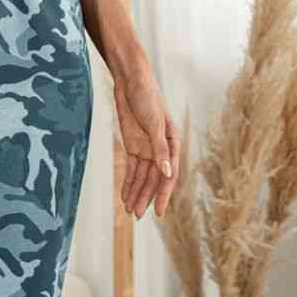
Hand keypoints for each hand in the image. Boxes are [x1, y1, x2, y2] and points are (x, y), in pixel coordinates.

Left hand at [112, 62, 178, 218]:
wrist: (131, 81)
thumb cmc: (148, 97)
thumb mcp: (154, 123)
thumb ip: (160, 149)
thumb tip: (166, 172)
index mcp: (172, 144)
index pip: (169, 175)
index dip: (164, 194)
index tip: (158, 212)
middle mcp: (161, 149)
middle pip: (154, 179)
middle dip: (146, 197)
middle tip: (137, 216)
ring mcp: (146, 148)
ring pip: (142, 177)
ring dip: (136, 193)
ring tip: (130, 211)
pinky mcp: (133, 145)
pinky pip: (131, 169)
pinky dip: (128, 182)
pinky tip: (124, 196)